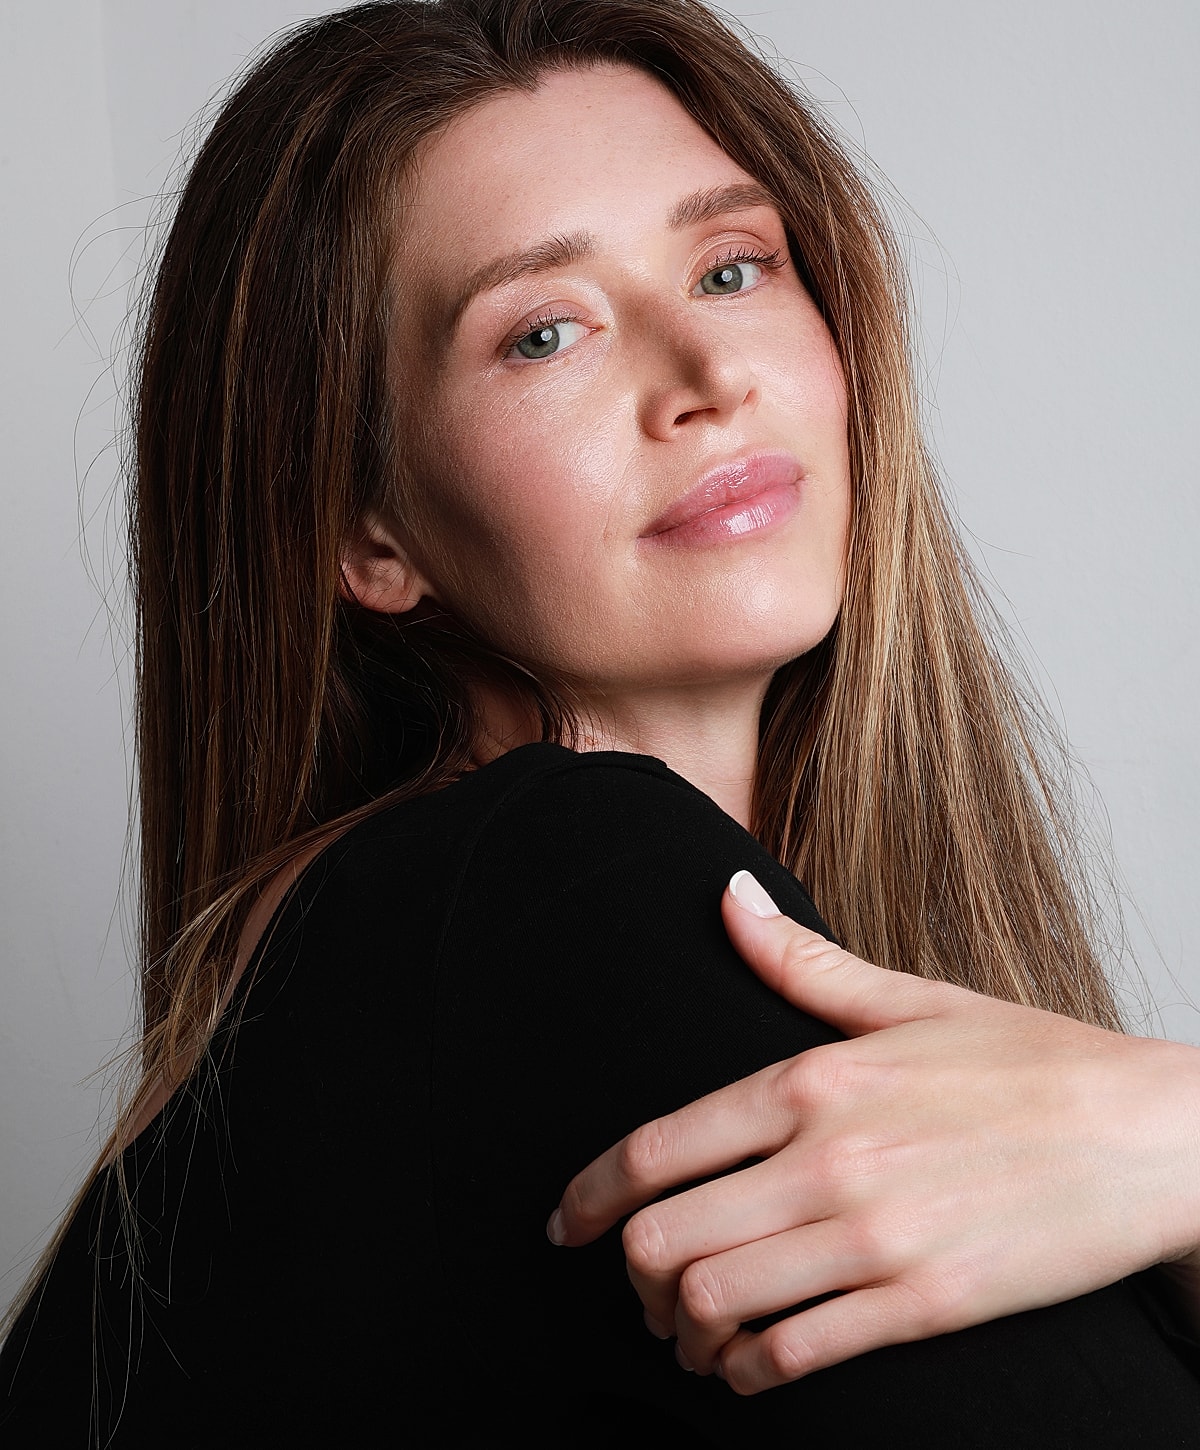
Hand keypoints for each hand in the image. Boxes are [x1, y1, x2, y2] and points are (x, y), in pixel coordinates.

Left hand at [548, 871, 1199, 1393]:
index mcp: (811, 1079)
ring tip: (683, 1327)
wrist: (1150, 1135)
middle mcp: (827, 1159)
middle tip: (632, 1283)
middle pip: (664, 1236)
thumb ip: (798, 961)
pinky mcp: (922, 1304)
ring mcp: (874, 1237)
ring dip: (679, 1328)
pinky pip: (794, 1354)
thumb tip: (726, 893)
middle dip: (627, 1271)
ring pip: (714, 1302)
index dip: (589, 1195)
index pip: (657, 1147)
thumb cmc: (1027, 1062)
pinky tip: (748, 1361)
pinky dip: (749, 1369)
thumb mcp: (908, 999)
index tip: (564, 1224)